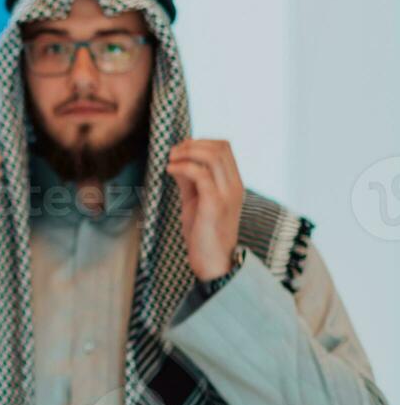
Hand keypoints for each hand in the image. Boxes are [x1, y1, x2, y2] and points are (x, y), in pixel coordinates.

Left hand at [166, 138, 242, 280]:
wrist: (212, 262)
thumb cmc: (203, 234)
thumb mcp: (195, 202)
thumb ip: (190, 182)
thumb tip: (177, 163)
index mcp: (233, 183)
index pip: (224, 147)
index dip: (200, 142)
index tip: (179, 150)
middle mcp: (234, 186)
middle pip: (220, 147)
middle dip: (192, 144)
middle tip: (172, 153)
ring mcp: (226, 194)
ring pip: (213, 156)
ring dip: (187, 153)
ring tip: (170, 160)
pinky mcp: (215, 204)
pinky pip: (201, 175)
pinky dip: (183, 167)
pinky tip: (169, 171)